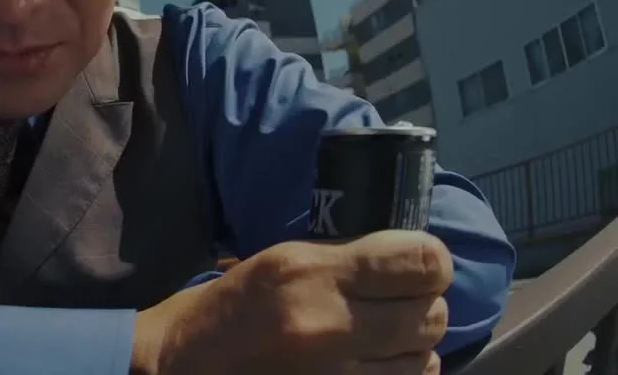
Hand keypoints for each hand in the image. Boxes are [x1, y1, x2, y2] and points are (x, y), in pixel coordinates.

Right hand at [132, 230, 451, 374]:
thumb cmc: (232, 307)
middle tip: (394, 300)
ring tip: (382, 334)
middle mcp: (333, 325)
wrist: (188, 365)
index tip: (415, 263)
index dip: (429, 260)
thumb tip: (411, 258)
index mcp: (312, 273)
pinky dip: (404, 371)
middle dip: (421, 303)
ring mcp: (341, 374)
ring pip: (427, 355)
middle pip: (432, 313)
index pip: (423, 262)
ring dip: (412, 342)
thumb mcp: (282, 260)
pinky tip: (378, 362)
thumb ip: (345, 258)